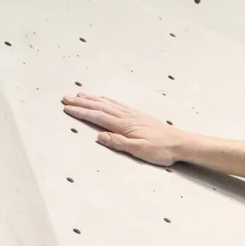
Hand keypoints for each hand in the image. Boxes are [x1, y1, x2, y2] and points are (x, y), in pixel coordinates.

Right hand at [61, 93, 185, 166]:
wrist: (179, 143)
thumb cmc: (161, 150)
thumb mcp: (139, 150)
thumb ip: (119, 143)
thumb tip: (100, 136)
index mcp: (124, 125)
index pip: (98, 117)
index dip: (81, 112)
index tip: (67, 108)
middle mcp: (126, 116)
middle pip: (100, 106)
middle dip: (81, 102)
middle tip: (66, 98)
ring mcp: (132, 114)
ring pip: (107, 103)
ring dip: (92, 99)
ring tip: (79, 95)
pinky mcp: (137, 115)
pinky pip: (117, 104)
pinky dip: (107, 100)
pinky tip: (103, 98)